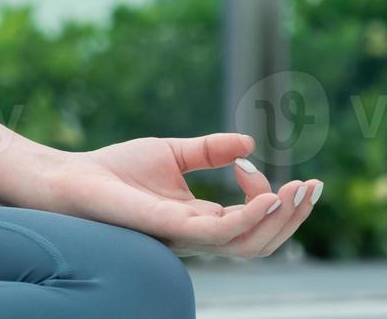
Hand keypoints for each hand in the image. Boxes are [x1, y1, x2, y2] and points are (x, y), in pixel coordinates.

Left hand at [35, 133, 320, 257]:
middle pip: (260, 241)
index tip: (248, 161)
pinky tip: (269, 195)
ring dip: (281, 219)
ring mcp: (186, 236)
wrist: (71, 178)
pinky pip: (220, 233)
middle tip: (315, 186)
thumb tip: (250, 143)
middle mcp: (198, 235)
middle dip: (294, 216)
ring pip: (249, 244)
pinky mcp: (171, 228)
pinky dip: (249, 217)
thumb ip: (210, 151)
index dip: (264, 192)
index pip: (251, 218)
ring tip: (300, 190)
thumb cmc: (114, 171)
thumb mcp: (173, 153)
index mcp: (200, 220)